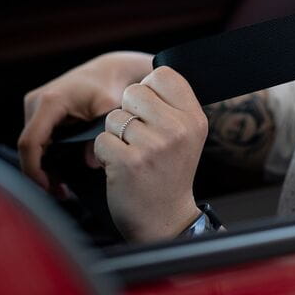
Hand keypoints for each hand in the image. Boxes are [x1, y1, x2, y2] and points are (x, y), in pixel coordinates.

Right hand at [18, 51, 153, 188]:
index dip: (34, 170)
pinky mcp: (37, 111)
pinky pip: (36, 139)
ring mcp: (34, 106)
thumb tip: (90, 163)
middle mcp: (35, 102)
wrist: (109, 71)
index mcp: (50, 101)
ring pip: (31, 145)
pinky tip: (60, 171)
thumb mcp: (110, 110)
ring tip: (62, 187)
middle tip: (61, 193)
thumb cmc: (110, 88)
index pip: (30, 142)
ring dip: (42, 166)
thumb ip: (100, 135)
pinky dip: (45, 156)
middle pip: (28, 147)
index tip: (49, 188)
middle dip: (40, 173)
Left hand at [93, 66, 208, 242]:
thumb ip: (172, 106)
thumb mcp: (186, 136)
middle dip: (128, 112)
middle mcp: (177, 129)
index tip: (150, 110)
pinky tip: (120, 167)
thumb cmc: (170, 173)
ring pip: (114, 116)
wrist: (165, 221)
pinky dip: (104, 154)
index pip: (163, 74)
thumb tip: (150, 75)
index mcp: (194, 118)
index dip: (148, 88)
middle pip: (134, 91)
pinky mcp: (128, 163)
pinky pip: (100, 140)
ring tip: (132, 154)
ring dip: (115, 135)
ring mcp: (153, 146)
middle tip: (139, 137)